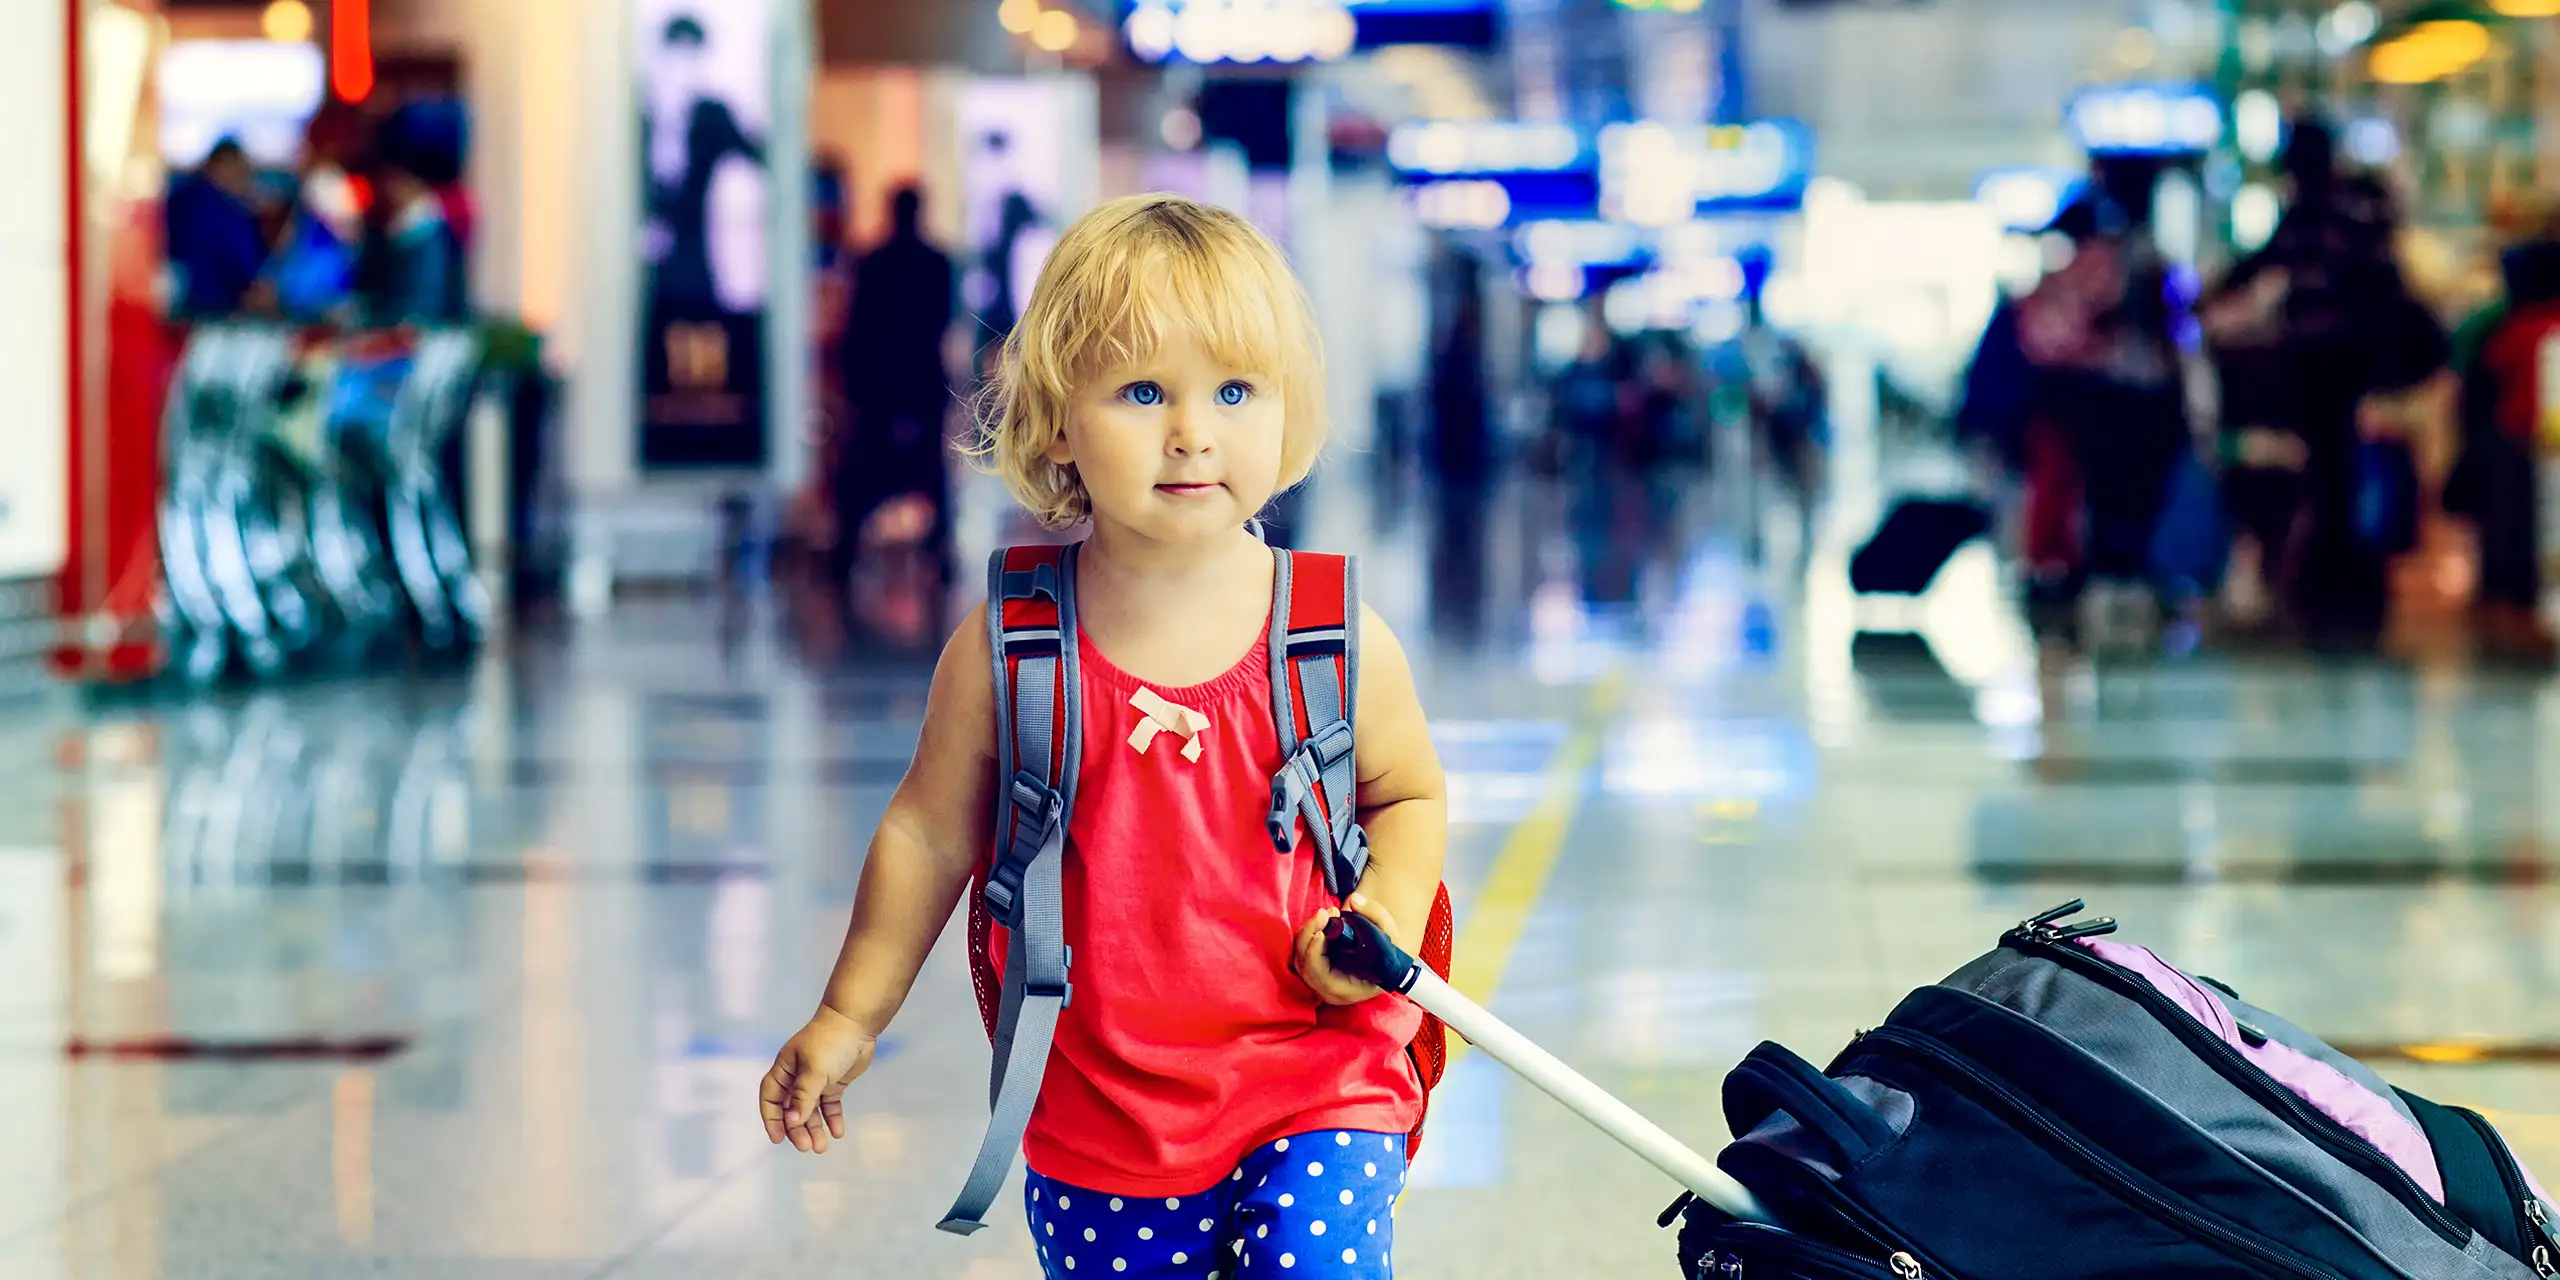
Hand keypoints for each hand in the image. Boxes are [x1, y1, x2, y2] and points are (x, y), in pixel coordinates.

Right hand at [758, 1005, 877, 1153]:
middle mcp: (797, 1076)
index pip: (771, 1098)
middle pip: (791, 1109)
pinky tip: (837, 1132)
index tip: (778, 1139)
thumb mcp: (814, 1071)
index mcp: (785, 1069)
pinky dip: (832, 1118)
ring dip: (815, 1129)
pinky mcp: (834, 1082)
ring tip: (821, 1147)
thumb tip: (792, 1122)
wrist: (857, 1023)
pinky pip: (830, 1105)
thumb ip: (803, 1097)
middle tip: (806, 1147)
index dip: (772, 1119)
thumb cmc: (830, 1042)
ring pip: (811, 1110)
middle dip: (797, 1129)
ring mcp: (816, 1080)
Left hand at [1294, 893, 1399, 1006]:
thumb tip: (1354, 901)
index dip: (1316, 957)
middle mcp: (1330, 991)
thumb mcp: (1391, 936)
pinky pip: (1301, 953)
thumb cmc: (1388, 953)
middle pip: (1306, 966)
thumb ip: (1377, 915)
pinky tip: (1321, 920)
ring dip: (1307, 933)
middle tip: (1325, 914)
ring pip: (1300, 958)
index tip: (1321, 933)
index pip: (1324, 979)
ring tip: (1326, 914)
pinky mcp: (1313, 970)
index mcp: (1349, 990)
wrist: (1384, 960)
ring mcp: (1319, 982)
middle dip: (1309, 936)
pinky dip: (1307, 934)